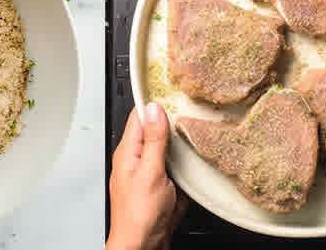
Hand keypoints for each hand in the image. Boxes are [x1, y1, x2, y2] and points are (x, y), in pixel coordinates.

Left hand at [107, 104, 188, 249]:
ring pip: (169, 149)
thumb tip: (154, 109)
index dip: (155, 103)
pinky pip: (177, 168)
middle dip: (173, 123)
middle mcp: (137, 160)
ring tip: (197, 133)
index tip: (173, 93)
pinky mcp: (163, 187)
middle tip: (192, 112)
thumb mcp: (150, 172)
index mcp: (128, 152)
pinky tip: (195, 161)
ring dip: (181, 144)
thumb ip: (153, 140)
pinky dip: (186, 164)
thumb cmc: (138, 217)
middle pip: (156, 130)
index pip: (139, 115)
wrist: (143, 247)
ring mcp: (151, 173)